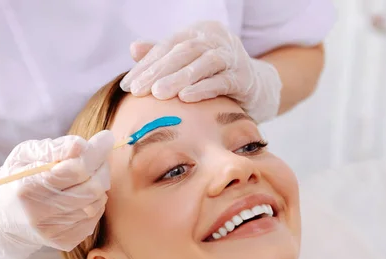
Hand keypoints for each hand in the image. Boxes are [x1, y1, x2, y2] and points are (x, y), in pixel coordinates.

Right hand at [0, 130, 114, 258]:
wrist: (0, 217)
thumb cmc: (16, 178)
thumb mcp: (25, 155)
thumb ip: (54, 148)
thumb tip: (83, 145)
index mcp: (28, 187)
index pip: (75, 169)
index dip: (96, 152)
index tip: (106, 138)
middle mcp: (39, 213)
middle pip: (91, 189)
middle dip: (101, 168)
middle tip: (98, 158)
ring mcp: (52, 231)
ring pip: (96, 204)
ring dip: (99, 186)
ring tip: (86, 177)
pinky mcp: (63, 242)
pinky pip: (93, 219)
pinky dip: (95, 203)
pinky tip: (81, 196)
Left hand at [120, 21, 281, 121]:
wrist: (257, 87)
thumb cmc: (216, 75)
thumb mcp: (189, 64)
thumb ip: (164, 56)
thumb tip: (134, 48)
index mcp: (199, 33)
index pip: (167, 46)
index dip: (146, 65)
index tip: (128, 85)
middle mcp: (216, 40)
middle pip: (183, 52)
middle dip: (158, 71)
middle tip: (139, 90)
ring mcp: (233, 57)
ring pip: (203, 63)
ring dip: (178, 78)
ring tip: (158, 94)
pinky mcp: (245, 78)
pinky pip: (223, 81)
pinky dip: (203, 88)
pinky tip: (186, 98)